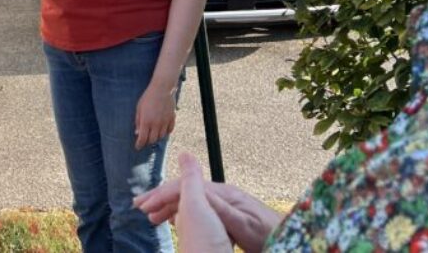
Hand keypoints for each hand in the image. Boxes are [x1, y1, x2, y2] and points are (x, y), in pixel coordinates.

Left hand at [134, 83, 175, 149]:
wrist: (162, 89)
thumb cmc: (148, 98)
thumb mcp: (139, 109)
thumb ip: (138, 122)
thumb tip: (137, 133)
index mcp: (146, 121)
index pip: (143, 138)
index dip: (139, 145)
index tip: (137, 147)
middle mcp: (156, 124)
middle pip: (153, 140)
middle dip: (147, 142)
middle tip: (145, 140)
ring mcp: (165, 122)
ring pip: (161, 136)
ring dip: (156, 137)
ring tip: (153, 135)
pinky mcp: (172, 119)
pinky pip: (169, 130)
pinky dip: (165, 132)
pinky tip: (161, 130)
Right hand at [134, 153, 281, 252]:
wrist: (289, 238)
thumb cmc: (268, 235)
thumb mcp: (242, 224)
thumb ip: (220, 206)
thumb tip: (200, 189)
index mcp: (223, 195)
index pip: (185, 188)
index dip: (162, 196)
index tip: (144, 206)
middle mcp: (222, 195)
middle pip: (185, 191)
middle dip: (160, 198)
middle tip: (138, 206)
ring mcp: (224, 203)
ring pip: (189, 200)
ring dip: (168, 206)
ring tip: (151, 216)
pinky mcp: (226, 213)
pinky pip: (197, 209)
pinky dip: (181, 213)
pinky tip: (174, 220)